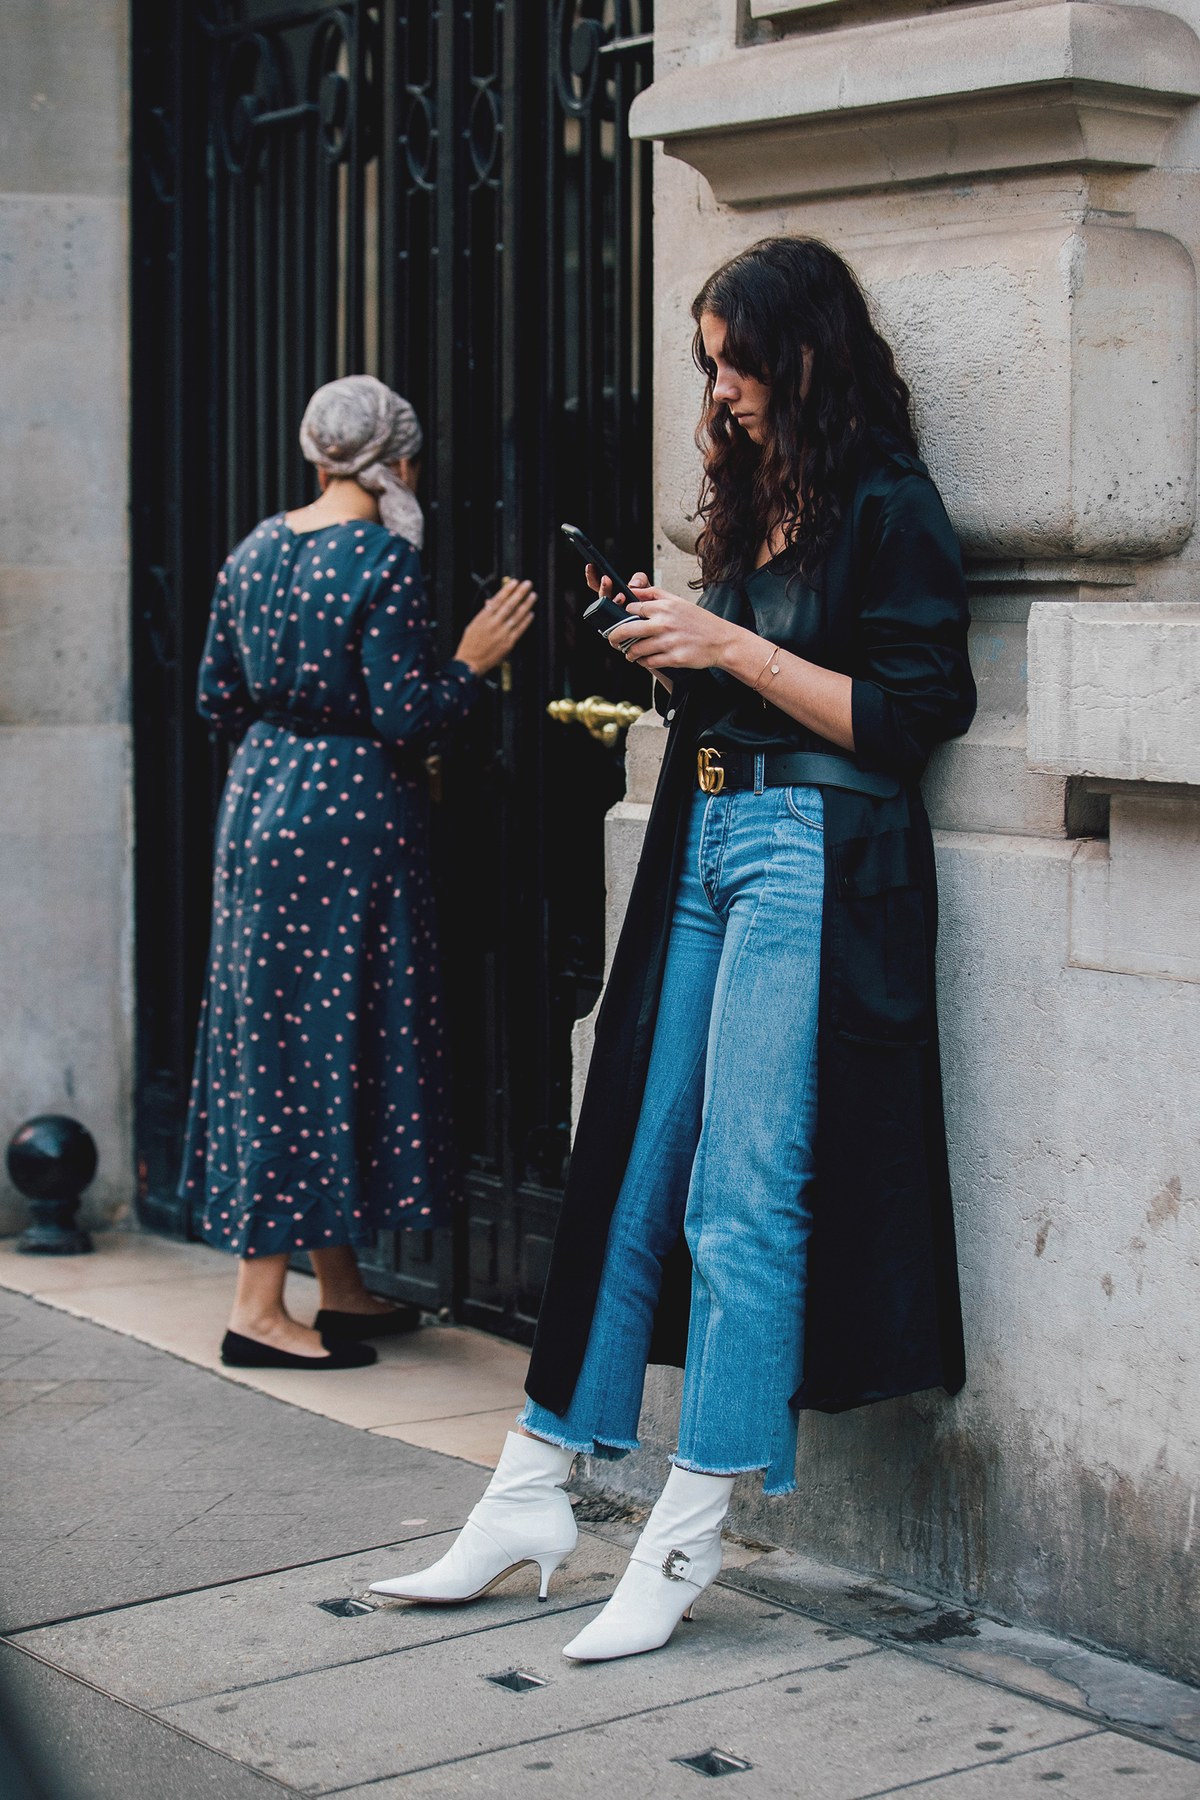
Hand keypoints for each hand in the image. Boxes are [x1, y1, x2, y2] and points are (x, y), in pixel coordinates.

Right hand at [454, 577, 536, 675]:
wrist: (470, 663)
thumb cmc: (470, 645)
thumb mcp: (473, 625)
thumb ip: (484, 613)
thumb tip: (490, 602)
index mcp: (483, 618)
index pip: (497, 600)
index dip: (507, 590)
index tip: (514, 582)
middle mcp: (493, 624)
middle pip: (509, 605)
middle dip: (519, 593)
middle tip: (527, 584)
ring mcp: (502, 633)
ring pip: (516, 616)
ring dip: (526, 604)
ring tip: (532, 596)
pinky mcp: (508, 643)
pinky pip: (519, 629)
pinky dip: (526, 621)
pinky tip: (531, 613)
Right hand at [587, 565, 651, 656]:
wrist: (666, 634)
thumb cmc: (656, 612)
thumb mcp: (649, 591)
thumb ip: (641, 581)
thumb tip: (632, 584)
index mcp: (617, 597)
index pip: (602, 587)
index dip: (594, 577)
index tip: (591, 565)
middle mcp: (613, 610)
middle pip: (602, 599)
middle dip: (604, 589)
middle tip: (607, 580)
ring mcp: (615, 624)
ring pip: (607, 613)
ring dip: (612, 603)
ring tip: (621, 596)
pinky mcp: (620, 639)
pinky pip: (616, 631)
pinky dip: (621, 623)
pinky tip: (627, 616)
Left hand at [606, 583, 743, 672]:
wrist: (722, 641)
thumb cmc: (700, 621)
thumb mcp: (679, 601)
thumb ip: (655, 594)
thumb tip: (633, 590)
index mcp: (665, 607)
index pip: (632, 609)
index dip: (624, 616)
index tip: (622, 620)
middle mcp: (664, 624)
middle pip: (627, 629)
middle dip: (615, 636)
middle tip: (612, 640)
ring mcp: (669, 642)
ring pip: (636, 649)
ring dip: (629, 653)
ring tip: (629, 653)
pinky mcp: (673, 658)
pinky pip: (649, 662)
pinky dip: (643, 662)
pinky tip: (644, 660)